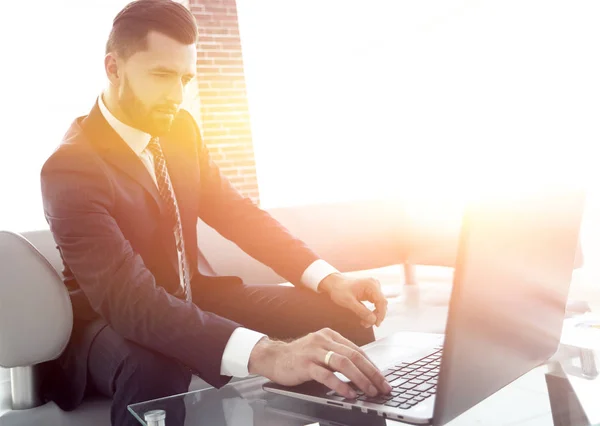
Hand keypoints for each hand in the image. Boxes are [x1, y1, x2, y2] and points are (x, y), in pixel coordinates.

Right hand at [248, 328, 390, 398]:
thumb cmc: (300, 357)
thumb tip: (362, 372)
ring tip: (370, 391)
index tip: (382, 379)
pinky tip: (349, 394)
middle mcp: (324, 340)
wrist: (274, 358)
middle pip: (354, 356)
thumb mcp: (321, 351)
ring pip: (343, 363)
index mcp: (330, 335)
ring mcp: (314, 351)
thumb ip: (338, 356)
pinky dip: (340, 385)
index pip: (357, 350)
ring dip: (360, 379)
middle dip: (372, 373)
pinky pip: (326, 375)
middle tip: (383, 387)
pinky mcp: (305, 364)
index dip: (372, 366)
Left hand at [319, 274, 387, 327]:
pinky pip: (375, 304)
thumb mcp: (348, 302)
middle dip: (376, 316)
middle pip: (382, 304)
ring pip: (379, 305)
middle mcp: (374, 285)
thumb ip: (361, 311)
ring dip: (373, 315)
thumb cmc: (339, 290)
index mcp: (371, 285)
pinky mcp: (371, 292)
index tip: (376, 324)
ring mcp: (373, 288)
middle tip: (367, 325)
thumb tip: (373, 320)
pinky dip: (371, 312)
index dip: (381, 314)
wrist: (334, 283)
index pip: (382, 301)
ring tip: (364, 323)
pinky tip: (364, 318)